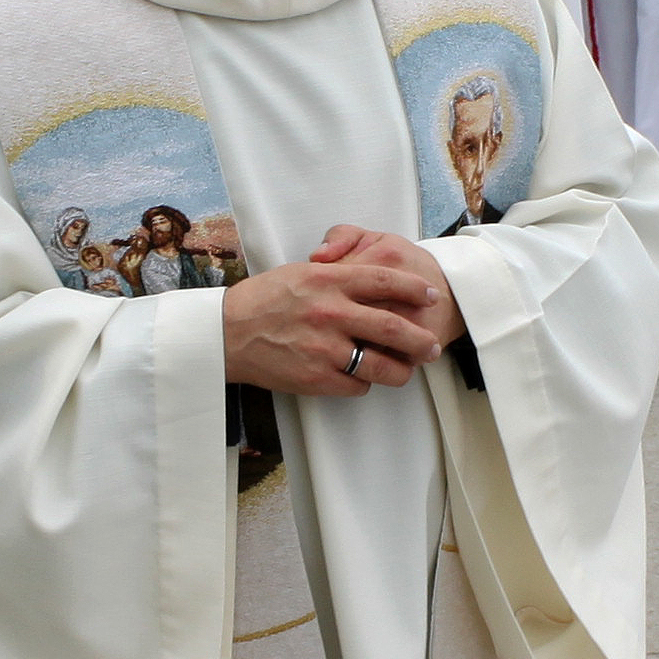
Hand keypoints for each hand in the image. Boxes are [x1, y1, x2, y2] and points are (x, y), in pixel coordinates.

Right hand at [221, 224, 461, 397]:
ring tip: (407, 371)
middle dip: (421, 340)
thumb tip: (376, 282)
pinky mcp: (316, 377)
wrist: (226, 333)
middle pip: (393, 327)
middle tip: (432, 346)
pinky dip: (365, 383)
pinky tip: (361, 378)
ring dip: (402, 371)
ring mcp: (325, 347)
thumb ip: (339, 275)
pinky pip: (357, 385)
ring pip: (382, 365)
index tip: (431, 296)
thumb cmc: (263, 300)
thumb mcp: (302, 273)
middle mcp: (331, 312)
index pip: (385, 280)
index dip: (415, 289)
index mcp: (329, 279)